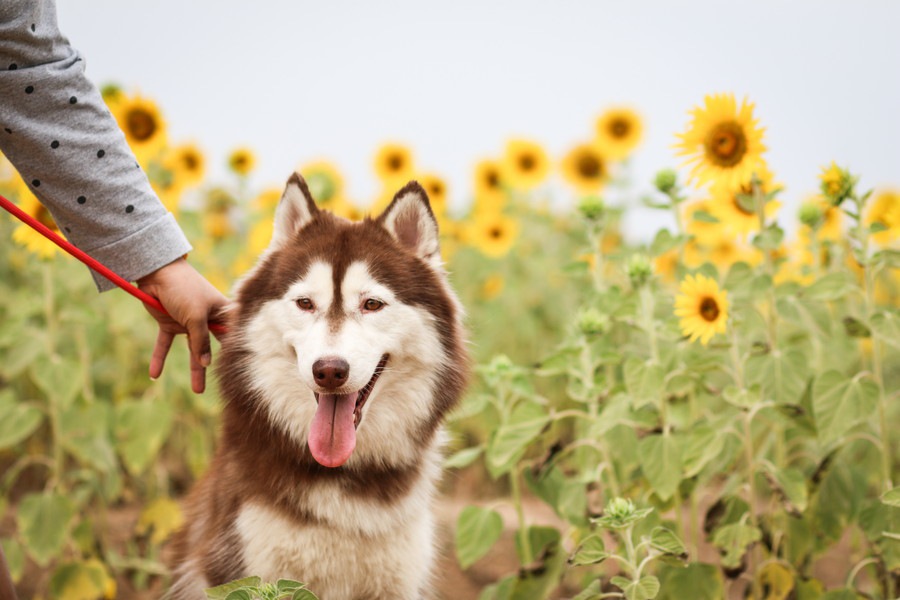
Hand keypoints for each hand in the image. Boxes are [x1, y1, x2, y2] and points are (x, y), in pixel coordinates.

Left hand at [136, 257, 228, 392]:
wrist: (156, 272)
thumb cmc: (184, 289)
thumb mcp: (195, 317)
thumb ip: (200, 341)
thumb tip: (206, 364)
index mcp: (221, 312)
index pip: (233, 334)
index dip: (238, 348)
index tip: (245, 367)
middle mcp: (207, 319)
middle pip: (214, 346)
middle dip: (217, 365)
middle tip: (225, 385)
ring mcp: (188, 323)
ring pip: (192, 350)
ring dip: (194, 369)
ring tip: (198, 391)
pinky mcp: (169, 324)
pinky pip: (165, 344)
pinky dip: (159, 358)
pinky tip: (155, 374)